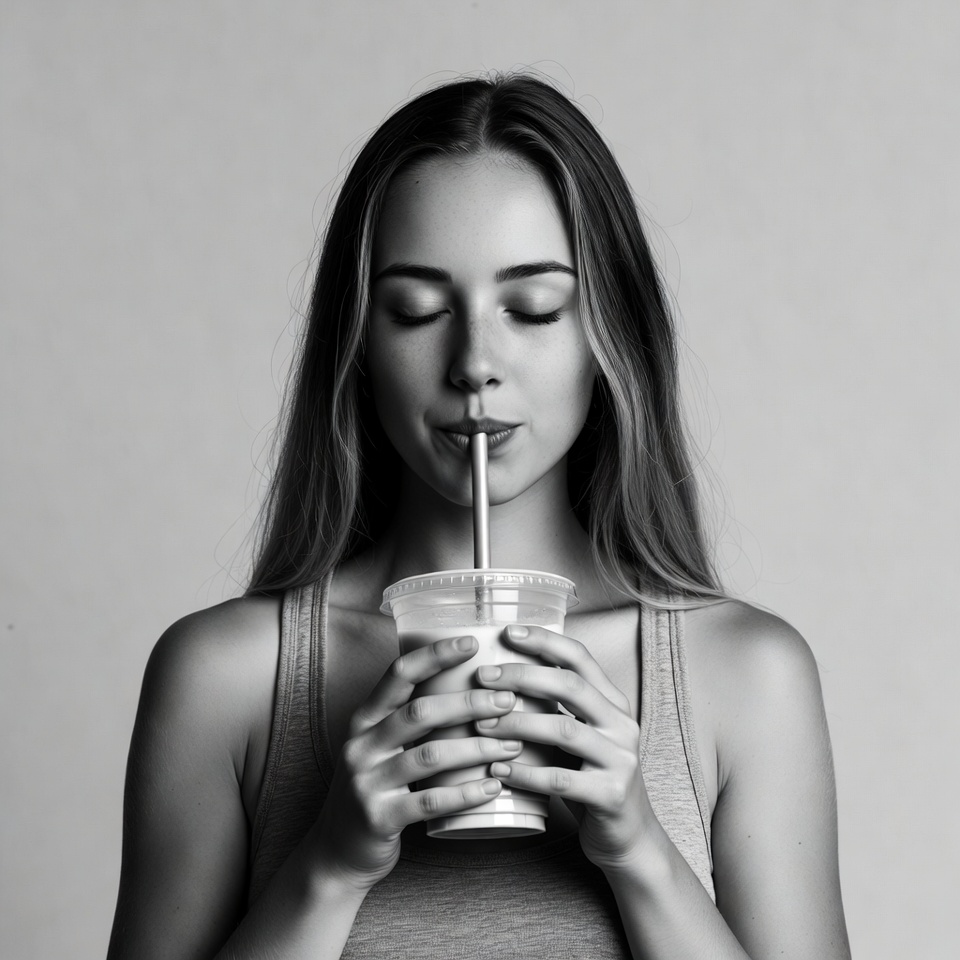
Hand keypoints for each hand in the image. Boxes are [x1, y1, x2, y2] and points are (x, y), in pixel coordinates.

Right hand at [311, 634, 522, 890]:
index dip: (434, 656)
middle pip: (420, 712)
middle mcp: (361, 745)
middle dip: (470, 703)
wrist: (336, 853)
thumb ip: (410, 720)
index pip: (398, 675)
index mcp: (364, 720)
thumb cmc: (374, 789)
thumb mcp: (380, 747)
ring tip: (512, 745)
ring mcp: (366, 782)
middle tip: (508, 700)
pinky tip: (493, 787)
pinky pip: (430, 802)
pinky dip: (466, 793)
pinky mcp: (379, 818)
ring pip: (430, 756)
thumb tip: (472, 686)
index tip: (471, 643)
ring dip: (477, 748)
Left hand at [474, 624, 654, 872]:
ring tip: (482, 725)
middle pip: (570, 686)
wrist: (628, 837)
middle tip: (484, 678)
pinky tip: (498, 771)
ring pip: (563, 730)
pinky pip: (561, 779)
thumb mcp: (578, 737)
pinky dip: (525, 773)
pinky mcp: (611, 795)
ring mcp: (621, 760)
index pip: (580, 658)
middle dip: (522, 677)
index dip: (544, 641)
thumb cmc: (589, 779)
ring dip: (517, 724)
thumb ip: (553, 709)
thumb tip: (496, 680)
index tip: (508, 632)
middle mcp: (622, 725)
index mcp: (613, 703)